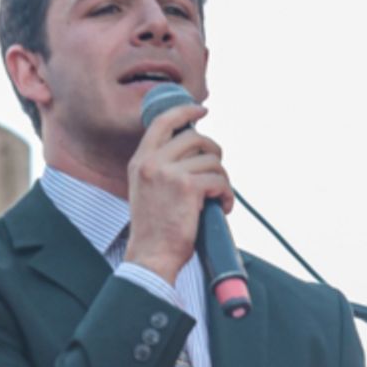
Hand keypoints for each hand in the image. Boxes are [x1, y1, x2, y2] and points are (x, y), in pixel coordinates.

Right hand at [125, 103, 233, 284]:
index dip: (185, 111)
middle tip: (218, 172)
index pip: (163, 122)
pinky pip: (219, 179)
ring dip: (222, 178)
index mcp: (140, 161)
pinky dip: (227, 194)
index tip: (202, 110)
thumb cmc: (154, 231)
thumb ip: (161, 168)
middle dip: (213, 152)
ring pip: (211, 160)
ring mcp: (169, 173)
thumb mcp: (147, 191)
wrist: (151, 257)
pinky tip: (223, 207)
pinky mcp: (188, 187)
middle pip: (195, 138)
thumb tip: (194, 150)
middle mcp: (152, 162)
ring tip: (220, 197)